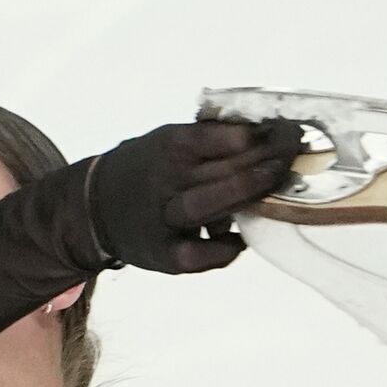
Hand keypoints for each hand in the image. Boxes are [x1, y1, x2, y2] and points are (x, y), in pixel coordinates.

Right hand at [87, 119, 305, 272]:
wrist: (92, 210)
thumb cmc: (145, 171)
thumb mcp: (166, 142)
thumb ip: (209, 140)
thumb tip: (266, 135)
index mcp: (166, 147)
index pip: (216, 136)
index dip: (255, 134)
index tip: (283, 130)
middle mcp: (163, 181)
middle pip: (220, 169)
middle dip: (264, 159)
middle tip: (294, 152)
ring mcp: (163, 220)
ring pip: (209, 204)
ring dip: (247, 193)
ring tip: (277, 183)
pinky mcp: (166, 256)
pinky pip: (202, 255)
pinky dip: (225, 247)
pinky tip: (241, 238)